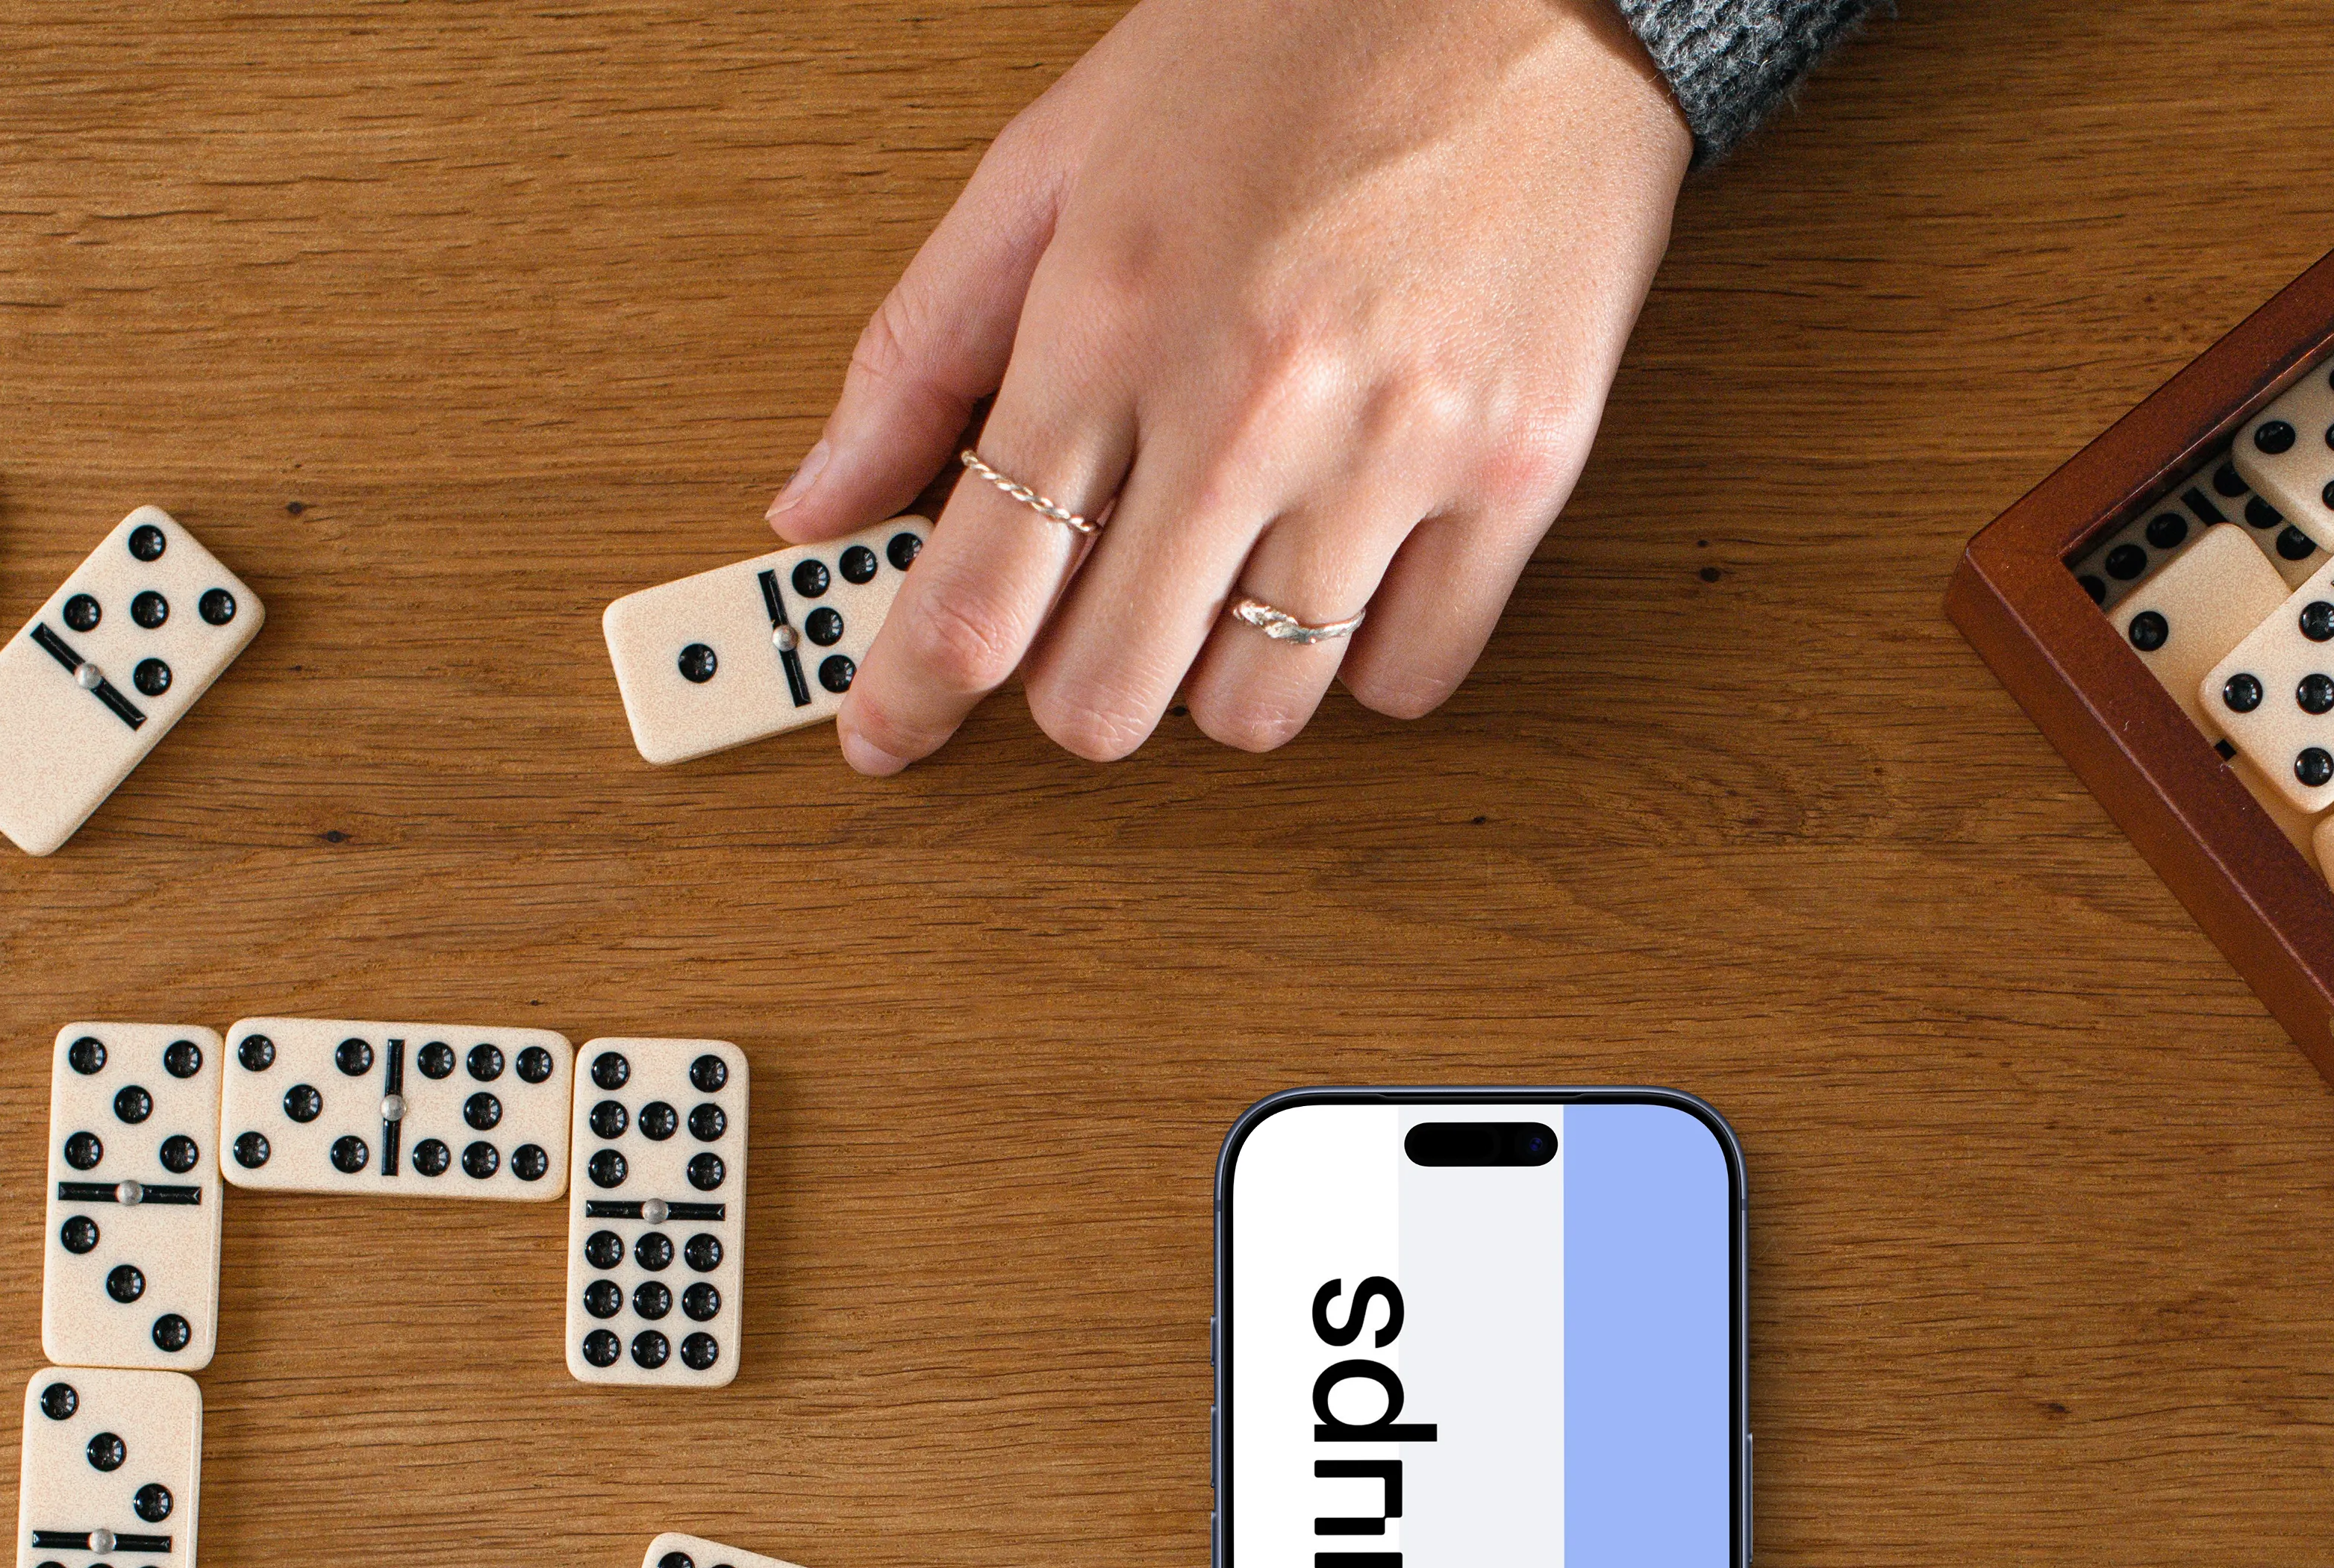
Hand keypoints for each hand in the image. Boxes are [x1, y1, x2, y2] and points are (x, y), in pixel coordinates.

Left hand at [766, 0, 1692, 770]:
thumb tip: (817, 502)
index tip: (885, 734)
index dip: (908, 695)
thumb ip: (924, 346)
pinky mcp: (1516, 474)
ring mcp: (1391, 449)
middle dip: (1072, 691)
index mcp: (1113, 319)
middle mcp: (1247, 401)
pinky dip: (1361, 662)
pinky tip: (1342, 568)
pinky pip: (1411, 678)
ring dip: (1218, 676)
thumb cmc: (1291, 46)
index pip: (975, 592)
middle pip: (1106, 693)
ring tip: (1229, 575)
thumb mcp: (1057, 158)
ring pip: (1258, 708)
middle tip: (1084, 636)